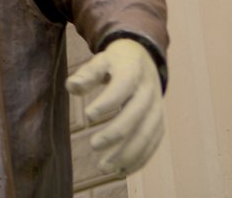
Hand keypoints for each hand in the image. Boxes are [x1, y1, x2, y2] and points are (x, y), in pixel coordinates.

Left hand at [65, 38, 163, 176]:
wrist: (144, 59)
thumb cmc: (116, 62)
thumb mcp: (100, 60)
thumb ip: (87, 74)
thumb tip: (72, 87)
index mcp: (132, 71)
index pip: (122, 86)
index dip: (107, 101)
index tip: (87, 115)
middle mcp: (149, 91)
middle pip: (136, 114)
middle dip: (116, 132)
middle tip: (93, 145)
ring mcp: (157, 108)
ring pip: (147, 134)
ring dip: (128, 153)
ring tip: (105, 168)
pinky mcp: (159, 122)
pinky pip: (153, 143)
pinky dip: (139, 159)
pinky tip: (121, 171)